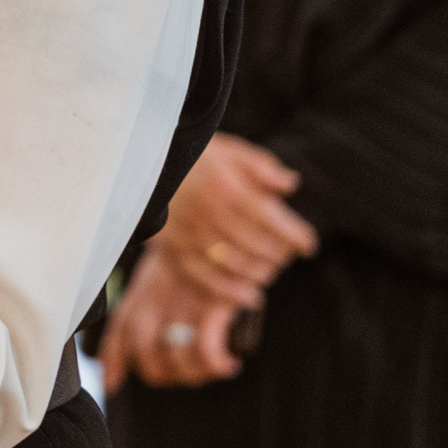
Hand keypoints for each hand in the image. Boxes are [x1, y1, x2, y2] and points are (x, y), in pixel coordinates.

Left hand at [98, 247, 243, 388]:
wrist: (237, 218)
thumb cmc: (207, 244)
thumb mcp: (173, 262)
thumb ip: (156, 292)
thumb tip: (145, 321)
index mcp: (146, 282)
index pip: (120, 326)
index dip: (112, 358)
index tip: (111, 383)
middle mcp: (159, 293)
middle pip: (144, 350)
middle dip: (160, 373)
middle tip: (183, 375)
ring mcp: (185, 299)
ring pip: (175, 357)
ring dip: (193, 374)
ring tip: (213, 368)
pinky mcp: (214, 304)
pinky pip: (207, 351)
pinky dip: (215, 365)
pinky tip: (228, 365)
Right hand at [147, 134, 316, 308]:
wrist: (138, 164)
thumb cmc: (190, 155)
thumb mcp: (228, 149)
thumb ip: (261, 167)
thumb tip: (290, 186)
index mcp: (227, 187)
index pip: (273, 220)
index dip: (296, 236)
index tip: (309, 244)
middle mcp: (210, 214)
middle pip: (258, 246)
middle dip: (280, 255)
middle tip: (287, 256)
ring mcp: (190, 235)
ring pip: (236, 265)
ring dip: (260, 274)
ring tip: (269, 272)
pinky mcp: (172, 250)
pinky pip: (207, 279)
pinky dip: (232, 293)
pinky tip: (250, 298)